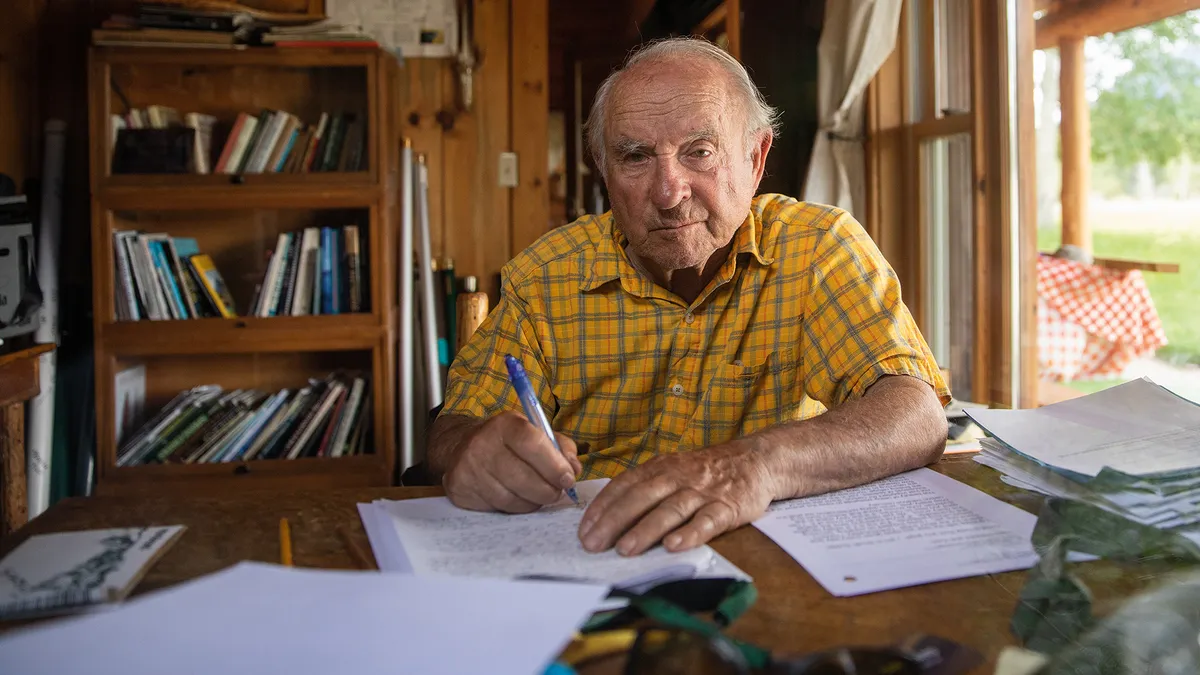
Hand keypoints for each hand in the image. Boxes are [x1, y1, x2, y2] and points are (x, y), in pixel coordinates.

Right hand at [442, 412, 581, 513]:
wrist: (462, 448)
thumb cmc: (508, 442)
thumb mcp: (535, 433)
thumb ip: (560, 447)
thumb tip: (574, 469)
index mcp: (505, 425)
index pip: (532, 444)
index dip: (554, 466)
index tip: (568, 479)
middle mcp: (483, 444)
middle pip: (522, 477)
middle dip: (547, 490)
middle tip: (557, 493)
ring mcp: (469, 469)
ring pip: (510, 499)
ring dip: (532, 502)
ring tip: (538, 495)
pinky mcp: (460, 490)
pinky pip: (496, 508)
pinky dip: (514, 508)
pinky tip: (518, 498)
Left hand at [577, 442, 777, 555]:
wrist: (755, 460)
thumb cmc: (705, 471)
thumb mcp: (671, 470)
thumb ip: (644, 488)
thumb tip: (608, 517)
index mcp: (659, 468)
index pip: (624, 486)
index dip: (602, 508)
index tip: (584, 530)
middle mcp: (677, 477)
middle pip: (641, 498)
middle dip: (614, 522)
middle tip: (593, 545)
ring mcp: (702, 492)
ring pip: (670, 510)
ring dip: (646, 530)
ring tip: (625, 549)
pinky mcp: (727, 507)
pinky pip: (706, 521)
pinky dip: (689, 534)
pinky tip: (674, 547)